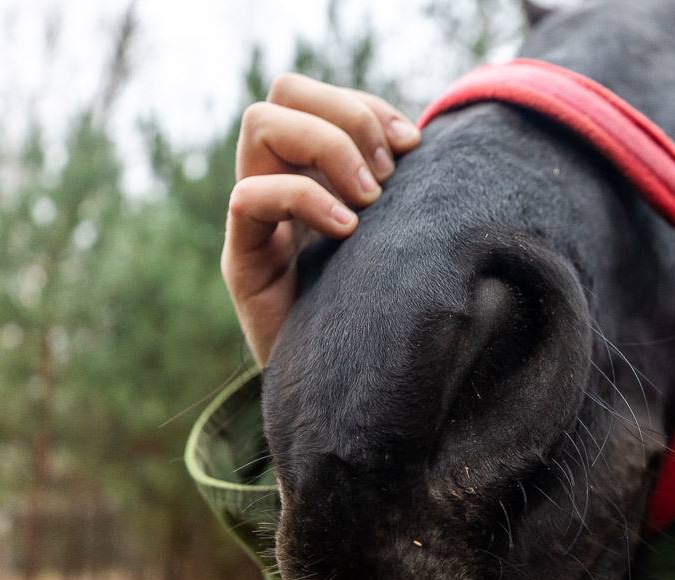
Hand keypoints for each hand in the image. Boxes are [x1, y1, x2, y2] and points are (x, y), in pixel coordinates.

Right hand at [222, 73, 420, 365]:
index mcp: (314, 172)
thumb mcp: (401, 241)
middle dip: (346, 115)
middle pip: (284, 91)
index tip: (412, 145)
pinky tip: (348, 231)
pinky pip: (248, 198)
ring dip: (327, 147)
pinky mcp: (243, 261)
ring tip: (368, 200)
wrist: (348, 394)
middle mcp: (279, 184)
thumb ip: (405, 194)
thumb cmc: (385, 315)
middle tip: (385, 174)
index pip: (316, 94)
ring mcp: (257, 220)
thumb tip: (431, 144)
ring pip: (260, 124)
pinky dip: (304, 199)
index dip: (365, 104)